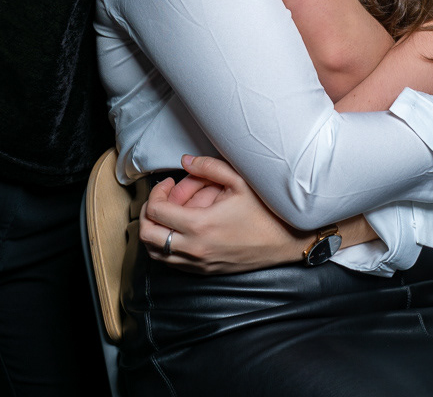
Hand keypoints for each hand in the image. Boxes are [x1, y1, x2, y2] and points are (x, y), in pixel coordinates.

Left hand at [139, 155, 311, 273]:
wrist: (285, 242)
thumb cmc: (264, 212)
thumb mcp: (239, 181)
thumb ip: (208, 166)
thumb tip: (185, 161)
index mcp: (200, 225)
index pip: (157, 211)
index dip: (156, 192)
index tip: (168, 182)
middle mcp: (194, 248)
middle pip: (147, 234)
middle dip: (149, 211)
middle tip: (163, 197)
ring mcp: (198, 263)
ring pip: (155, 252)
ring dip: (155, 230)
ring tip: (170, 213)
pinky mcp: (203, 271)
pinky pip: (170, 262)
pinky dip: (166, 245)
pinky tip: (181, 229)